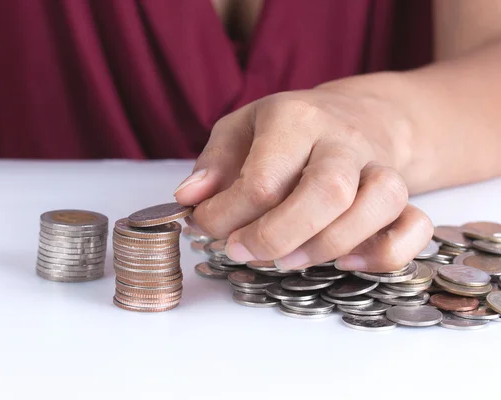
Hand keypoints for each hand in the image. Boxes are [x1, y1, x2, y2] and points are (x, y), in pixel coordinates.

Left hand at [174, 84, 432, 271]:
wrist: (358, 114)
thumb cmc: (288, 128)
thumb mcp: (240, 129)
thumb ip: (213, 163)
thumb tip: (189, 200)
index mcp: (294, 119)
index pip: (262, 179)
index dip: (226, 215)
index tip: (205, 227)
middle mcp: (342, 140)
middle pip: (325, 191)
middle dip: (277, 235)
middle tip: (242, 251)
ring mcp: (378, 166)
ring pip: (377, 203)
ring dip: (328, 245)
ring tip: (287, 260)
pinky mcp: (404, 193)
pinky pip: (414, 226)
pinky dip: (384, 252)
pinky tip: (346, 263)